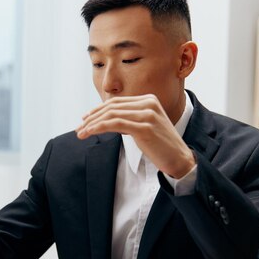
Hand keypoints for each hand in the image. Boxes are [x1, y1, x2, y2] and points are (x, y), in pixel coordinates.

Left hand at [75, 94, 194, 177]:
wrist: (179, 159)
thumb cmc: (160, 146)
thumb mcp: (145, 126)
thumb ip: (129, 119)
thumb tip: (107, 120)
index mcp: (149, 100)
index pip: (116, 102)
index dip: (98, 110)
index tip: (85, 119)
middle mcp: (148, 104)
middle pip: (112, 107)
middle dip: (92, 117)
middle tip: (79, 127)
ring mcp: (147, 114)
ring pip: (111, 115)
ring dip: (92, 124)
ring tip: (81, 133)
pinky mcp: (144, 127)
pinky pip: (115, 124)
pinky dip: (99, 127)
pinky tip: (90, 133)